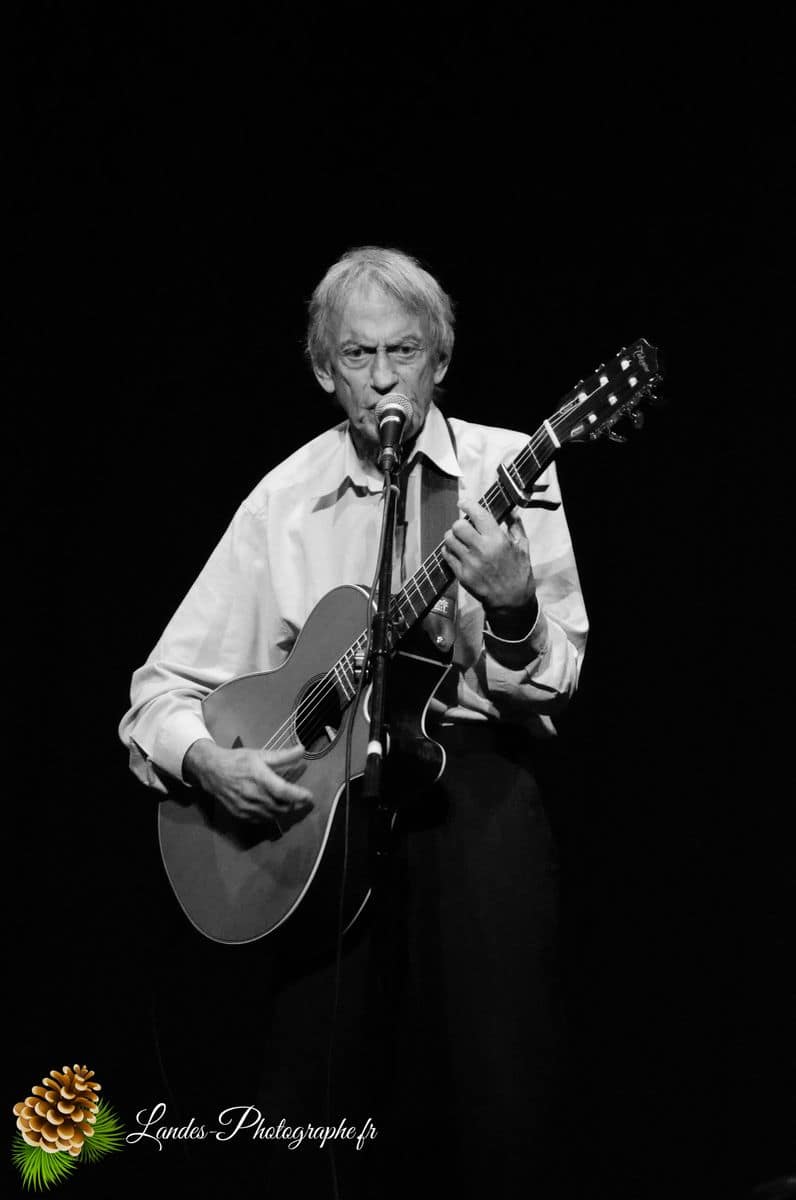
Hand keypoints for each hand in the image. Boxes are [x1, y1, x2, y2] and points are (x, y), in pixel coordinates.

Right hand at [183, 739, 312, 822]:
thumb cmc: (238, 761)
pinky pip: (262, 819)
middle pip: (281, 806)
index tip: (309, 796)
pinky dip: (271, 815)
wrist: (212, 771)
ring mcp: (246, 807)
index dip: (299, 795)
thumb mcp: (260, 754)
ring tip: (288, 801)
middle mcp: (253, 795)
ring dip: (283, 810)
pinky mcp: (241, 814)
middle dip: (294, 804)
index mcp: (259, 777)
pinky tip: (272, 807)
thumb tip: (302, 750)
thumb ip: (283, 755)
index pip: (283, 791)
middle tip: (300, 797)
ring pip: (273, 815)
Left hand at [441, 498, 535, 612]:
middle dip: (460, 523)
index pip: (477, 514)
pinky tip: (457, 551)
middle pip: (458, 525)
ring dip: (453, 536)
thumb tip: (510, 510)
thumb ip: (515, 525)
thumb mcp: (523, 546)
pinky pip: (446, 555)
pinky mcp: (462, 574)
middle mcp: (482, 549)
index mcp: (498, 539)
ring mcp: (470, 563)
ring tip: (460, 539)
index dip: (467, 504)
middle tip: (464, 527)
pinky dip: (449, 550)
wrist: (511, 600)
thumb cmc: (519, 572)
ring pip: (449, 539)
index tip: (463, 502)